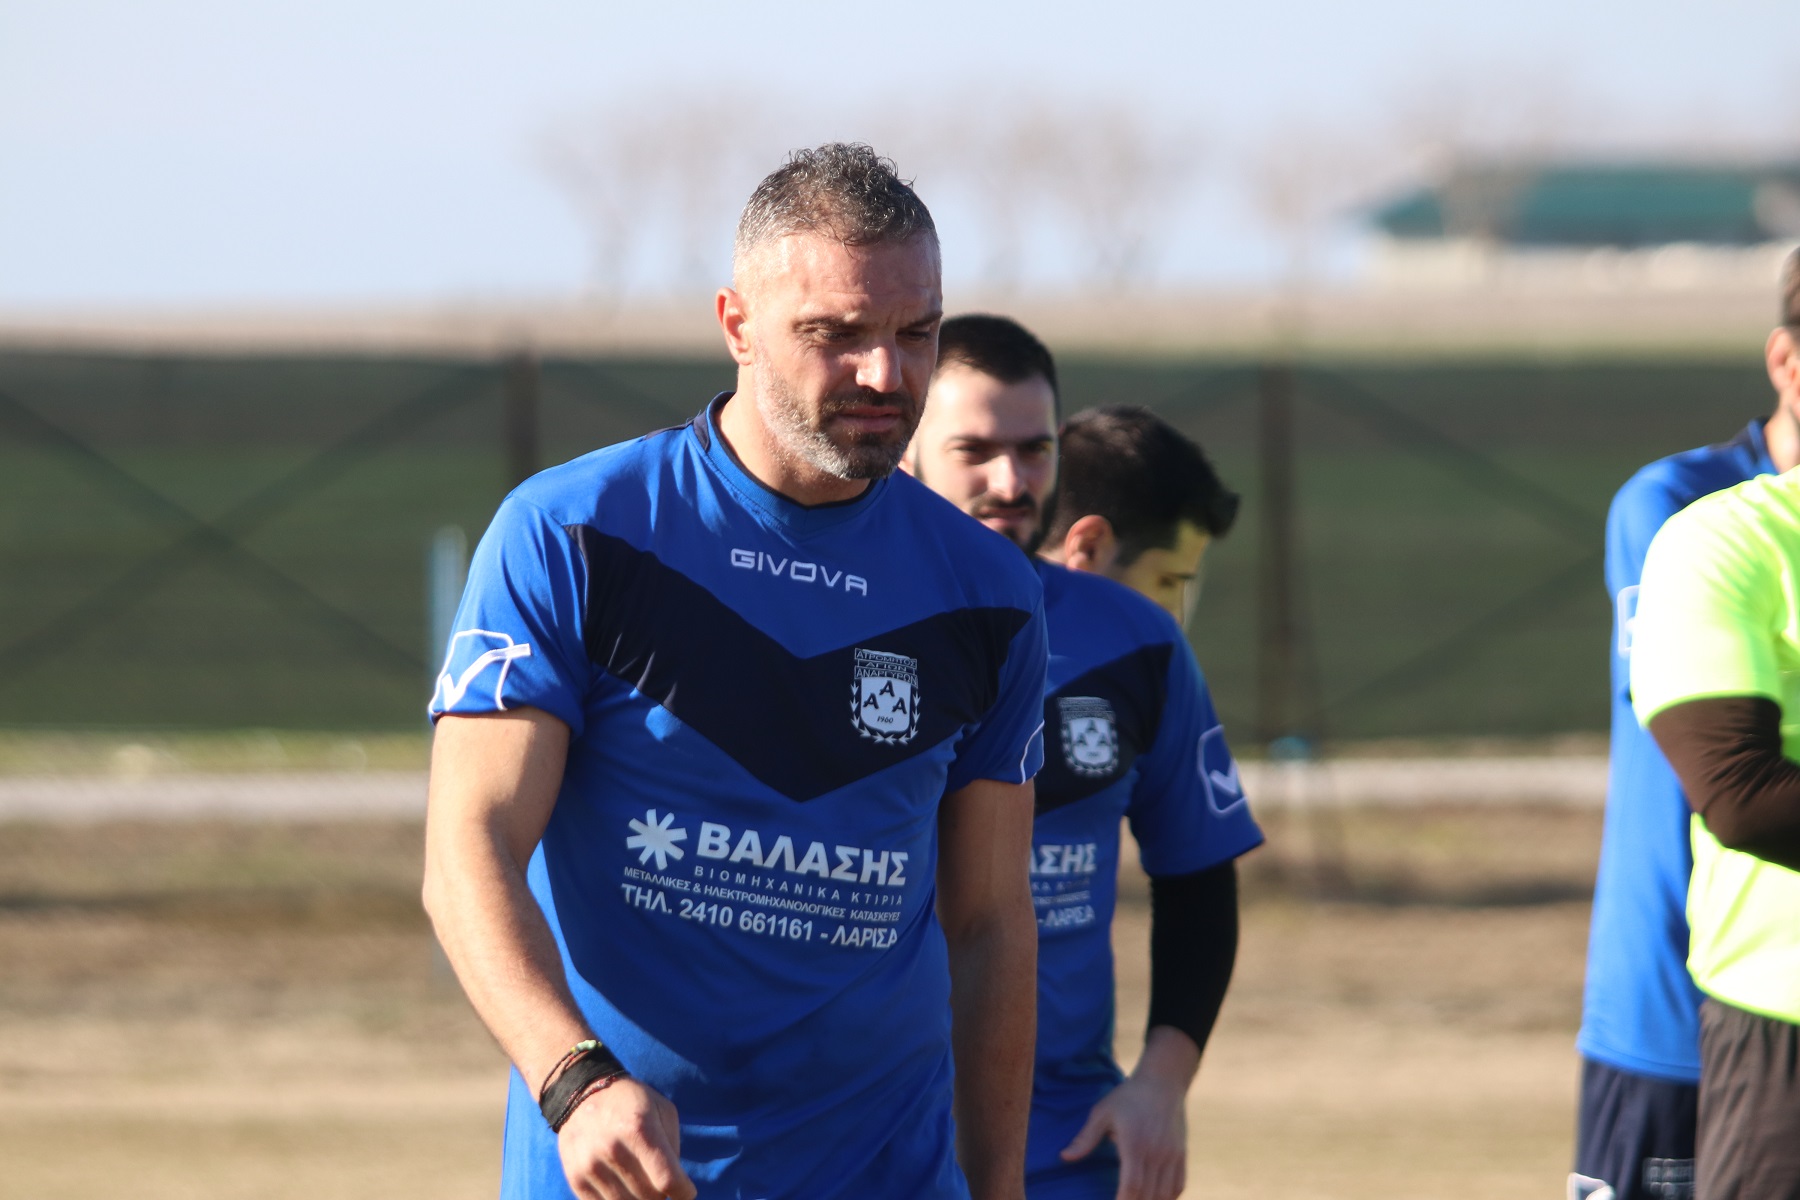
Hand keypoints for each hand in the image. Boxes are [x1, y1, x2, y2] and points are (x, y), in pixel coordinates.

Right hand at [556, 1077, 696, 1199]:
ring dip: (640, 1199)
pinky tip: (622, 1185)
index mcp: (639, 1129)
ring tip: (641, 1182)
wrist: (583, 1093)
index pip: (668, 1180)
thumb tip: (675, 1186)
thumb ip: (673, 1148)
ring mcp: (591, 1166)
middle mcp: (612, 1148)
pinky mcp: (575, 1179)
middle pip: (650, 1197)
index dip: (684, 1193)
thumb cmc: (631, 1102)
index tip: (686, 1191)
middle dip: (662, 1194)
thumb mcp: (662, 1110)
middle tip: (659, 1180)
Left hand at [1059, 1072, 1186, 1199]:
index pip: (1132, 1186)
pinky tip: (1155, 1198)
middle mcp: (1156, 1153)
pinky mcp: (1181, 1154)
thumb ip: (1085, 1138)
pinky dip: (1168, 1197)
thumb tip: (1064, 1157)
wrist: (1163, 1081)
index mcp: (1135, 1145)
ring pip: (1165, 1194)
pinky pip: (1179, 1185)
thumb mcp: (1102, 1112)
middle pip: (1149, 1195)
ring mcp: (1172, 1155)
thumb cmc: (1128, 1096)